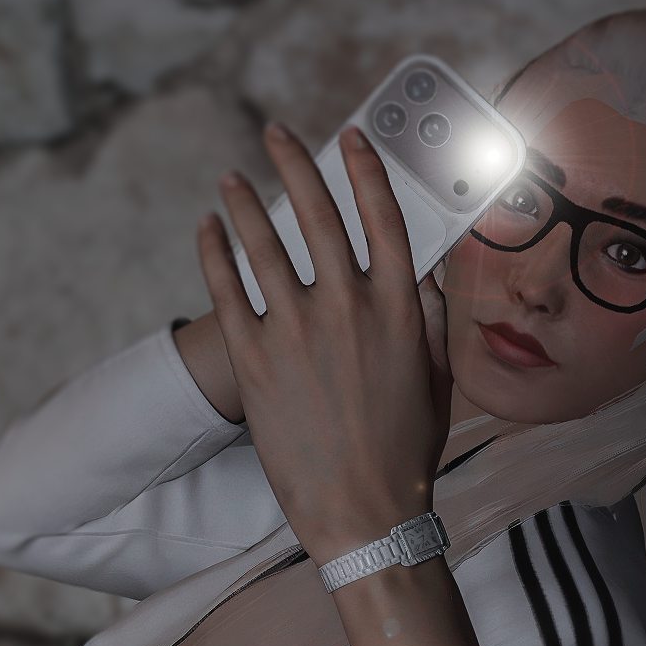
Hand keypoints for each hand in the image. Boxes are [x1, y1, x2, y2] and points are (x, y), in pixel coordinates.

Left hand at [196, 123, 452, 565]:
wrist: (363, 512)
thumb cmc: (407, 452)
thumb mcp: (438, 381)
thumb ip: (432, 320)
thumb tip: (424, 274)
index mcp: (399, 309)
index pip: (382, 216)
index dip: (365, 169)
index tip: (350, 138)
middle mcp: (347, 307)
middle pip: (318, 213)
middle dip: (296, 162)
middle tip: (277, 133)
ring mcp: (295, 330)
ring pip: (263, 242)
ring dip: (243, 201)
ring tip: (229, 177)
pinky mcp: (253, 359)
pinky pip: (224, 288)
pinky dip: (212, 251)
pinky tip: (207, 229)